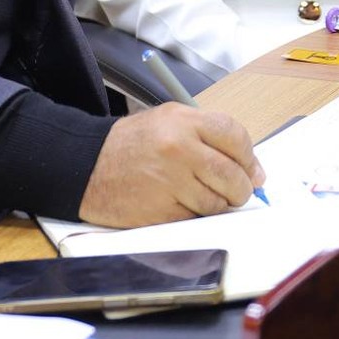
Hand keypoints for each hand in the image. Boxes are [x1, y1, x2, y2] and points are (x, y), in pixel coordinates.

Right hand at [78, 103, 264, 226]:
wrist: (86, 166)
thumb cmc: (132, 144)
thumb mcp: (169, 121)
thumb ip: (210, 137)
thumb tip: (252, 169)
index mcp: (183, 121)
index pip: (236, 138)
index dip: (249, 158)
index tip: (252, 170)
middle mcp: (178, 149)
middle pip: (233, 175)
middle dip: (241, 188)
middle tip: (237, 190)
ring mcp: (170, 182)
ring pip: (218, 202)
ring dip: (218, 204)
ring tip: (201, 194)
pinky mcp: (161, 211)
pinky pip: (196, 218)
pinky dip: (195, 214)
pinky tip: (181, 203)